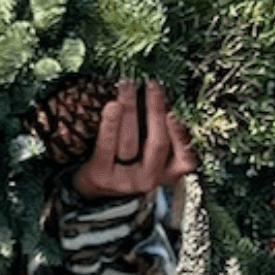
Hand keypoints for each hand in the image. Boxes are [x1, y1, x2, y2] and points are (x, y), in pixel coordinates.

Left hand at [70, 79, 196, 200]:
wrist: (90, 189)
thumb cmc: (123, 165)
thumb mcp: (148, 159)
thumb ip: (158, 138)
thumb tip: (162, 101)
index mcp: (166, 175)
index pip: (184, 158)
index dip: (181, 135)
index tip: (175, 110)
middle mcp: (148, 180)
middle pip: (157, 143)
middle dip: (155, 110)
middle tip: (151, 84)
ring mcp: (124, 180)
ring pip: (131, 141)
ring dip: (130, 109)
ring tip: (127, 86)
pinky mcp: (101, 175)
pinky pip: (107, 146)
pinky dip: (110, 123)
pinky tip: (112, 105)